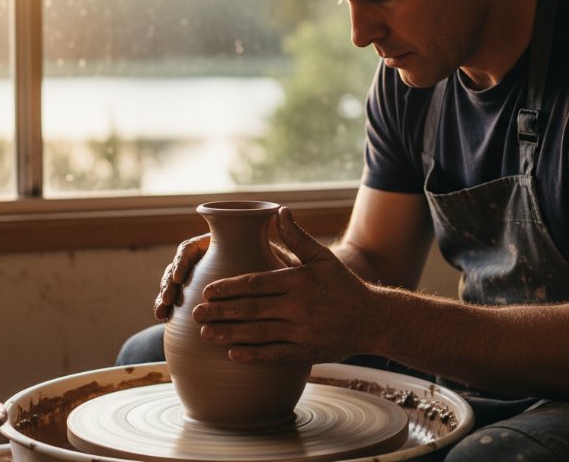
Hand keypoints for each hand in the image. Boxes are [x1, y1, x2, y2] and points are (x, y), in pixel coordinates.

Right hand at [153, 222, 300, 320]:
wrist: (291, 306)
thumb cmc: (292, 279)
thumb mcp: (292, 261)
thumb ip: (286, 239)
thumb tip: (281, 211)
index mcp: (224, 245)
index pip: (194, 247)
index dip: (182, 260)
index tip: (178, 277)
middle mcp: (211, 260)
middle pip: (181, 266)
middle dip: (168, 282)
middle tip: (167, 300)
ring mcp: (205, 280)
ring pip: (177, 285)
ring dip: (165, 296)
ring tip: (161, 313)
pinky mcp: (205, 300)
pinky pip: (182, 303)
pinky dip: (171, 311)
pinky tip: (164, 322)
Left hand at [192, 206, 377, 364]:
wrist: (372, 320)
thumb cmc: (343, 285)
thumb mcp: (323, 258)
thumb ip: (297, 237)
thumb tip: (278, 211)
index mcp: (299, 281)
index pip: (256, 283)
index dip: (229, 287)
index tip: (208, 290)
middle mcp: (298, 307)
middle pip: (251, 310)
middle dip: (221, 312)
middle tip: (195, 312)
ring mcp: (302, 332)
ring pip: (258, 334)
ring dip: (229, 334)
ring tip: (205, 334)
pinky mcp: (306, 352)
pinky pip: (274, 355)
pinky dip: (253, 355)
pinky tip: (232, 354)